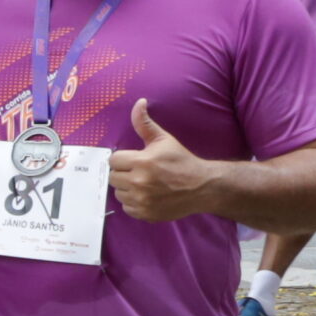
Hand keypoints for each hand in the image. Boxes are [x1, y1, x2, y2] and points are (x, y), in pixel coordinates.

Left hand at [109, 99, 215, 221]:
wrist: (202, 186)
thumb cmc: (181, 161)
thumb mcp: (164, 140)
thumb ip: (145, 124)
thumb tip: (139, 102)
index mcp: (142, 162)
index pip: (113, 160)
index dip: (123, 159)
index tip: (134, 160)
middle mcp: (139, 182)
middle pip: (113, 177)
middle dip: (124, 173)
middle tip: (140, 172)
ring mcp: (142, 200)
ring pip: (118, 193)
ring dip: (127, 188)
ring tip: (144, 183)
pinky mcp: (145, 213)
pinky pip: (126, 208)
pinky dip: (133, 203)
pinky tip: (147, 195)